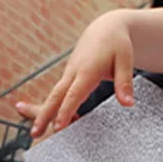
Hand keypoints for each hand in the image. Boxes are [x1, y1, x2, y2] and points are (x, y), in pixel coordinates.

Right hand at [24, 12, 137, 137]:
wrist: (105, 28)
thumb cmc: (117, 44)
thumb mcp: (125, 60)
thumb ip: (124, 83)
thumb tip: (128, 104)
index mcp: (87, 69)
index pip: (74, 94)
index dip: (65, 111)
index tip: (58, 127)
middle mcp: (74, 72)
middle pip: (56, 96)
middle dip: (44, 115)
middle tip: (35, 133)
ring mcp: (69, 73)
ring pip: (54, 95)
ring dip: (44, 113)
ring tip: (36, 132)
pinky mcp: (69, 76)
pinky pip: (58, 93)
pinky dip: (52, 106)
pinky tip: (49, 121)